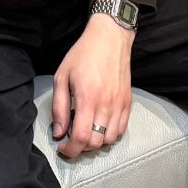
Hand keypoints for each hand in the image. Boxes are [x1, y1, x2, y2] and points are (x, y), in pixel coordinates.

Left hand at [52, 16, 134, 158]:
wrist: (110, 38)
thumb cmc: (83, 54)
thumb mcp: (62, 77)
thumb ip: (59, 107)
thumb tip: (59, 132)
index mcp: (88, 98)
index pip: (82, 138)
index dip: (71, 149)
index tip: (63, 147)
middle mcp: (106, 104)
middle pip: (96, 142)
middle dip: (81, 147)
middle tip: (71, 138)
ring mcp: (119, 104)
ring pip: (109, 139)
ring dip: (96, 142)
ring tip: (86, 131)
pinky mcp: (127, 102)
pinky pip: (121, 129)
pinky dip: (109, 134)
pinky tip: (100, 126)